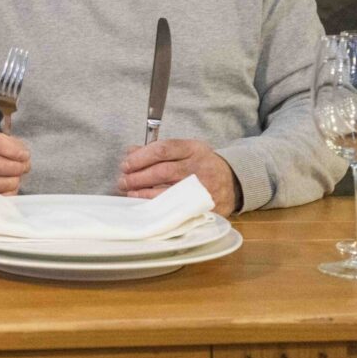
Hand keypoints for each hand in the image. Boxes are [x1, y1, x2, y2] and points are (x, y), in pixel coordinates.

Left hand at [118, 139, 240, 215]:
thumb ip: (158, 150)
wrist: (234, 182)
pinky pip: (176, 209)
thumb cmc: (202, 164)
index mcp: (194, 149)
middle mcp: (199, 167)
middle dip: (138, 176)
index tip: (125, 164)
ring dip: (143, 193)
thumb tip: (130, 152)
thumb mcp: (185, 150)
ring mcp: (203, 188)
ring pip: (168, 191)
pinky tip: (145, 206)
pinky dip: (157, 207)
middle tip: (122, 180)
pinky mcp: (204, 207)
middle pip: (162, 171)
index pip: (162, 149)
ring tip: (129, 192)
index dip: (141, 157)